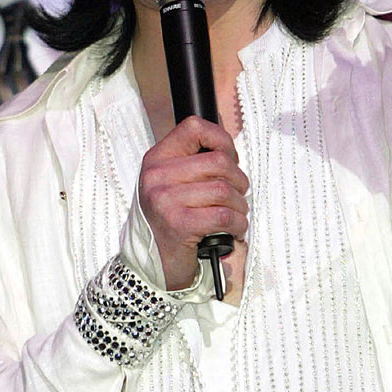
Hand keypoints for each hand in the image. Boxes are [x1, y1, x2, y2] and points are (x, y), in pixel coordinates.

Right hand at [138, 117, 248, 289]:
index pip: (194, 128)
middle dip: (239, 180)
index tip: (230, 159)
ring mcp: (165, 200)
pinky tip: (233, 229)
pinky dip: (238, 224)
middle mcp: (156, 176)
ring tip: (235, 214)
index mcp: (156, 159)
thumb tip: (229, 151)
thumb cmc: (169, 221)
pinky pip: (224, 215)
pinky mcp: (178, 224)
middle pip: (218, 161)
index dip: (221, 140)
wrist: (152, 263)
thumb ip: (193, 163)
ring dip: (240, 205)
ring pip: (224, 190)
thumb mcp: (171, 184)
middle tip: (238, 195)